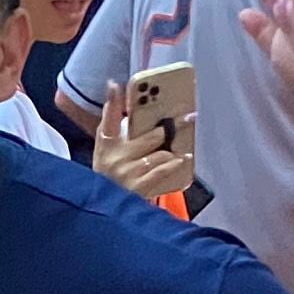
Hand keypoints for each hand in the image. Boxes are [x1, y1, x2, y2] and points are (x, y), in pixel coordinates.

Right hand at [91, 79, 195, 204]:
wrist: (103, 208)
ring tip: (185, 147)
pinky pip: (162, 170)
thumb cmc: (109, 174)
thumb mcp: (105, 151)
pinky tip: (183, 159)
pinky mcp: (137, 187)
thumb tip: (129, 103)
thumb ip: (115, 129)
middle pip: (148, 136)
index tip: (114, 85)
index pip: (107, 119)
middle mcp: (114, 157)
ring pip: (159, 154)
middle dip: (170, 127)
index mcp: (105, 145)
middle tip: (189, 116)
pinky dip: (174, 164)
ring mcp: (126, 173)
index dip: (110, 101)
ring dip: (174, 150)